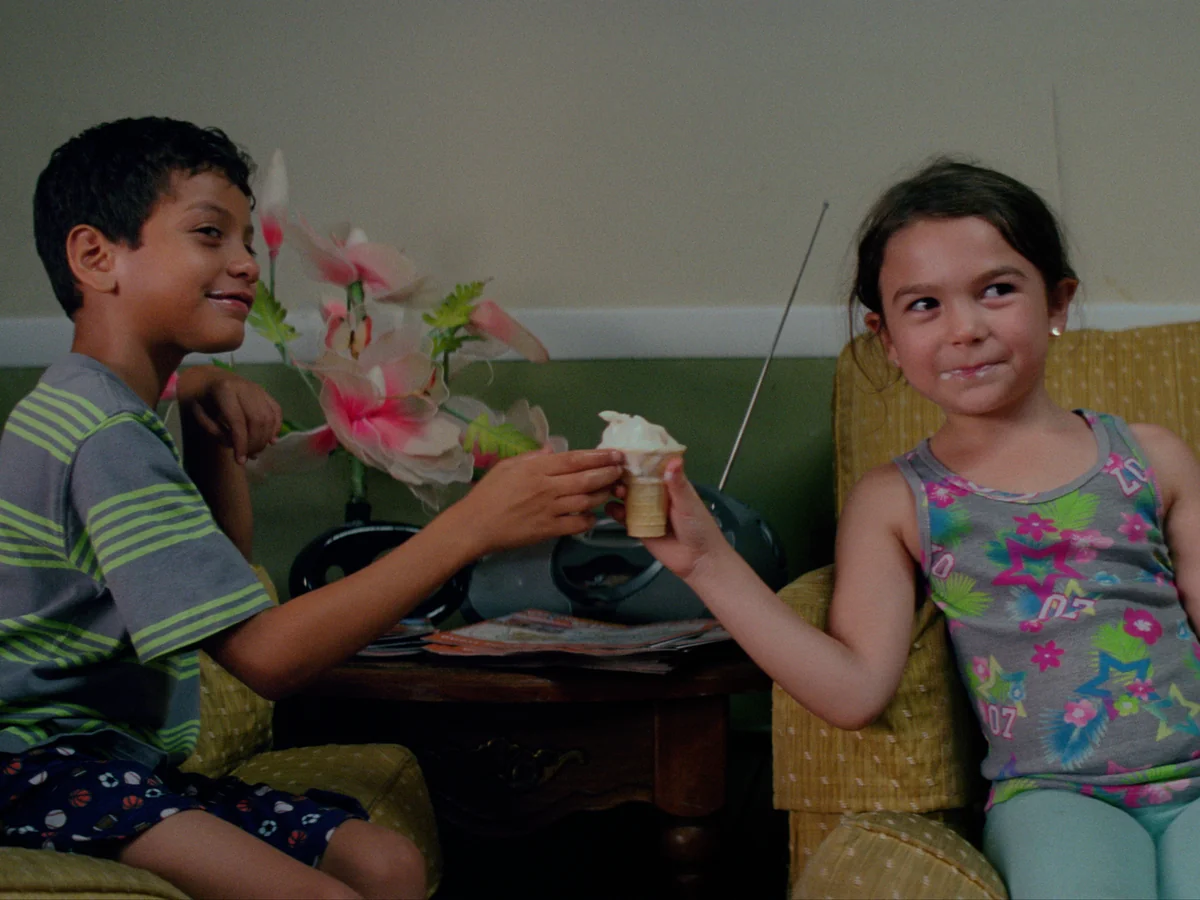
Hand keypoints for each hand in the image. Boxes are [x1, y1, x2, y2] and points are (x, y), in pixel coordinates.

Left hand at [176, 366, 282, 463]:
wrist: (212, 377)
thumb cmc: (203, 398)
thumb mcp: (199, 413)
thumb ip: (214, 430)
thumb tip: (238, 447)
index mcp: (225, 390)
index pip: (238, 421)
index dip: (241, 443)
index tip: (240, 461)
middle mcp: (245, 388)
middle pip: (257, 420)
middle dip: (255, 442)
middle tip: (249, 455)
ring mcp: (258, 389)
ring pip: (269, 418)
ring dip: (265, 438)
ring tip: (257, 450)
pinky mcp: (266, 393)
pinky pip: (277, 412)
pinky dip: (276, 428)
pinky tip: (270, 440)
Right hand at [453, 447, 623, 553]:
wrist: (475, 525)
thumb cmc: (488, 493)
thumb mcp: (507, 466)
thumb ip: (531, 457)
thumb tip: (552, 449)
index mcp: (537, 469)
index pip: (575, 460)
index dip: (598, 456)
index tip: (616, 454)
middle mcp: (547, 487)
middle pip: (586, 478)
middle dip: (608, 473)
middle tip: (622, 470)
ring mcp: (550, 509)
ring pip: (586, 500)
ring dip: (602, 494)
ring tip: (613, 489)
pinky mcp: (548, 530)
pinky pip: (576, 524)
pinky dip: (588, 520)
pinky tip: (593, 515)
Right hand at [607, 457, 728, 580]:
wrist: (698, 560)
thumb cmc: (699, 528)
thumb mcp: (688, 503)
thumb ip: (678, 484)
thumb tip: (674, 460)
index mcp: (671, 485)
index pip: (653, 468)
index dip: (640, 460)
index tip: (624, 452)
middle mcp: (657, 496)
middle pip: (637, 482)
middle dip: (625, 478)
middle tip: (615, 476)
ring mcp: (647, 512)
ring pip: (628, 499)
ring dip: (618, 493)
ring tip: (613, 492)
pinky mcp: (640, 527)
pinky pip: (625, 518)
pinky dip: (615, 512)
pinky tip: (610, 509)